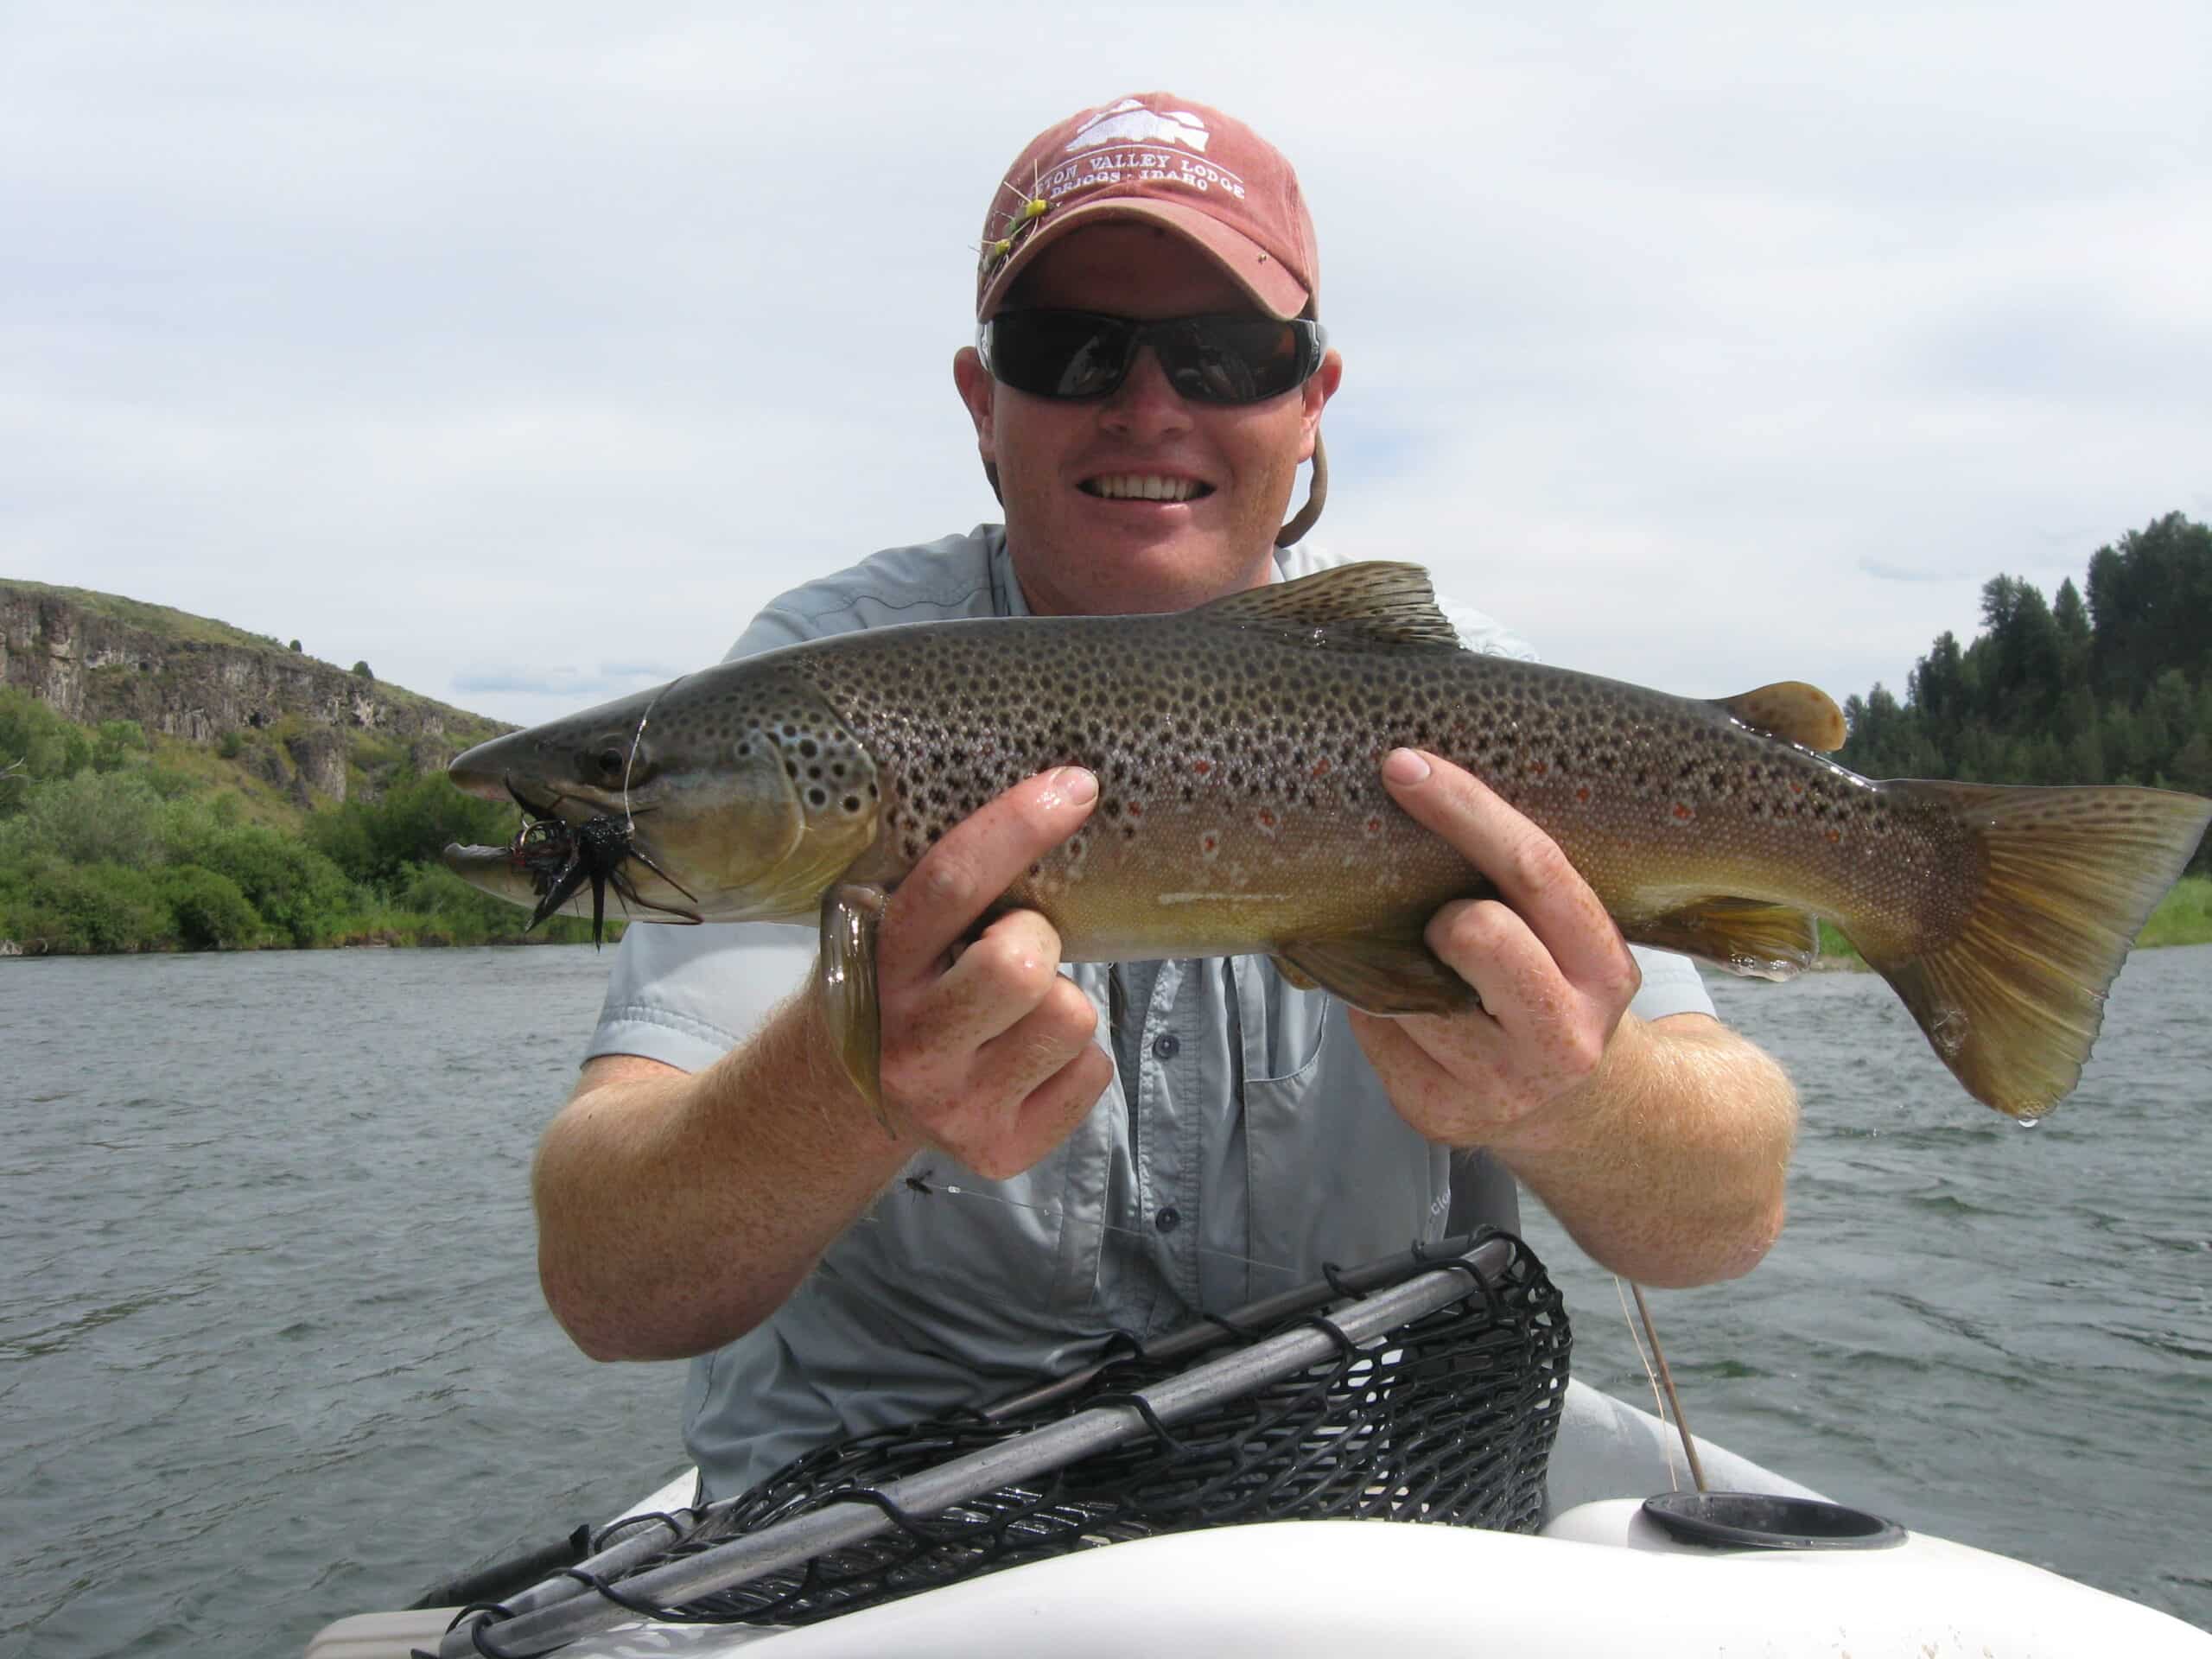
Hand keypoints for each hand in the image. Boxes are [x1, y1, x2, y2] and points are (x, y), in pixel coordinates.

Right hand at [871, 767, 1114, 1178]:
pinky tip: (1026, 1057)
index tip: (1075, 786)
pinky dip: (1074, 1058)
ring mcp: (956, 1107)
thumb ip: (949, 892)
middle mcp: (911, 1046)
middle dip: (1039, 940)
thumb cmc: (891, 989)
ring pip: (1072, 1018)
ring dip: (1062, 1000)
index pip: (949, 885)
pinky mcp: (999, 1152)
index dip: (1016, 828)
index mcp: (878, 968)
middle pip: (1023, 967)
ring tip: (1017, 1011)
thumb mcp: (888, 932)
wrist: (836, 1100)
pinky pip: (1092, 1073)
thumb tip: (1059, 802)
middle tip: (1015, 944)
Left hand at [1348, 748, 1643, 1149]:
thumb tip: (1420, 793)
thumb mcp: (1579, 944)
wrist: (1589, 1118)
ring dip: (1399, 964)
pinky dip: (1378, 1009)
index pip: (1534, 870)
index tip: (1405, 768)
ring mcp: (1499, 1083)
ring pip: (1405, 983)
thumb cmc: (1564, 999)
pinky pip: (1371, 1026)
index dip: (1464, 809)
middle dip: (1442, 916)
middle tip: (1446, 929)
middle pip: (1474, 932)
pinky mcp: (1439, 1113)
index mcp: (1604, 970)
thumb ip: (1527, 890)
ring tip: (1430, 975)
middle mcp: (1562, 1033)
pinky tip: (1416, 1016)